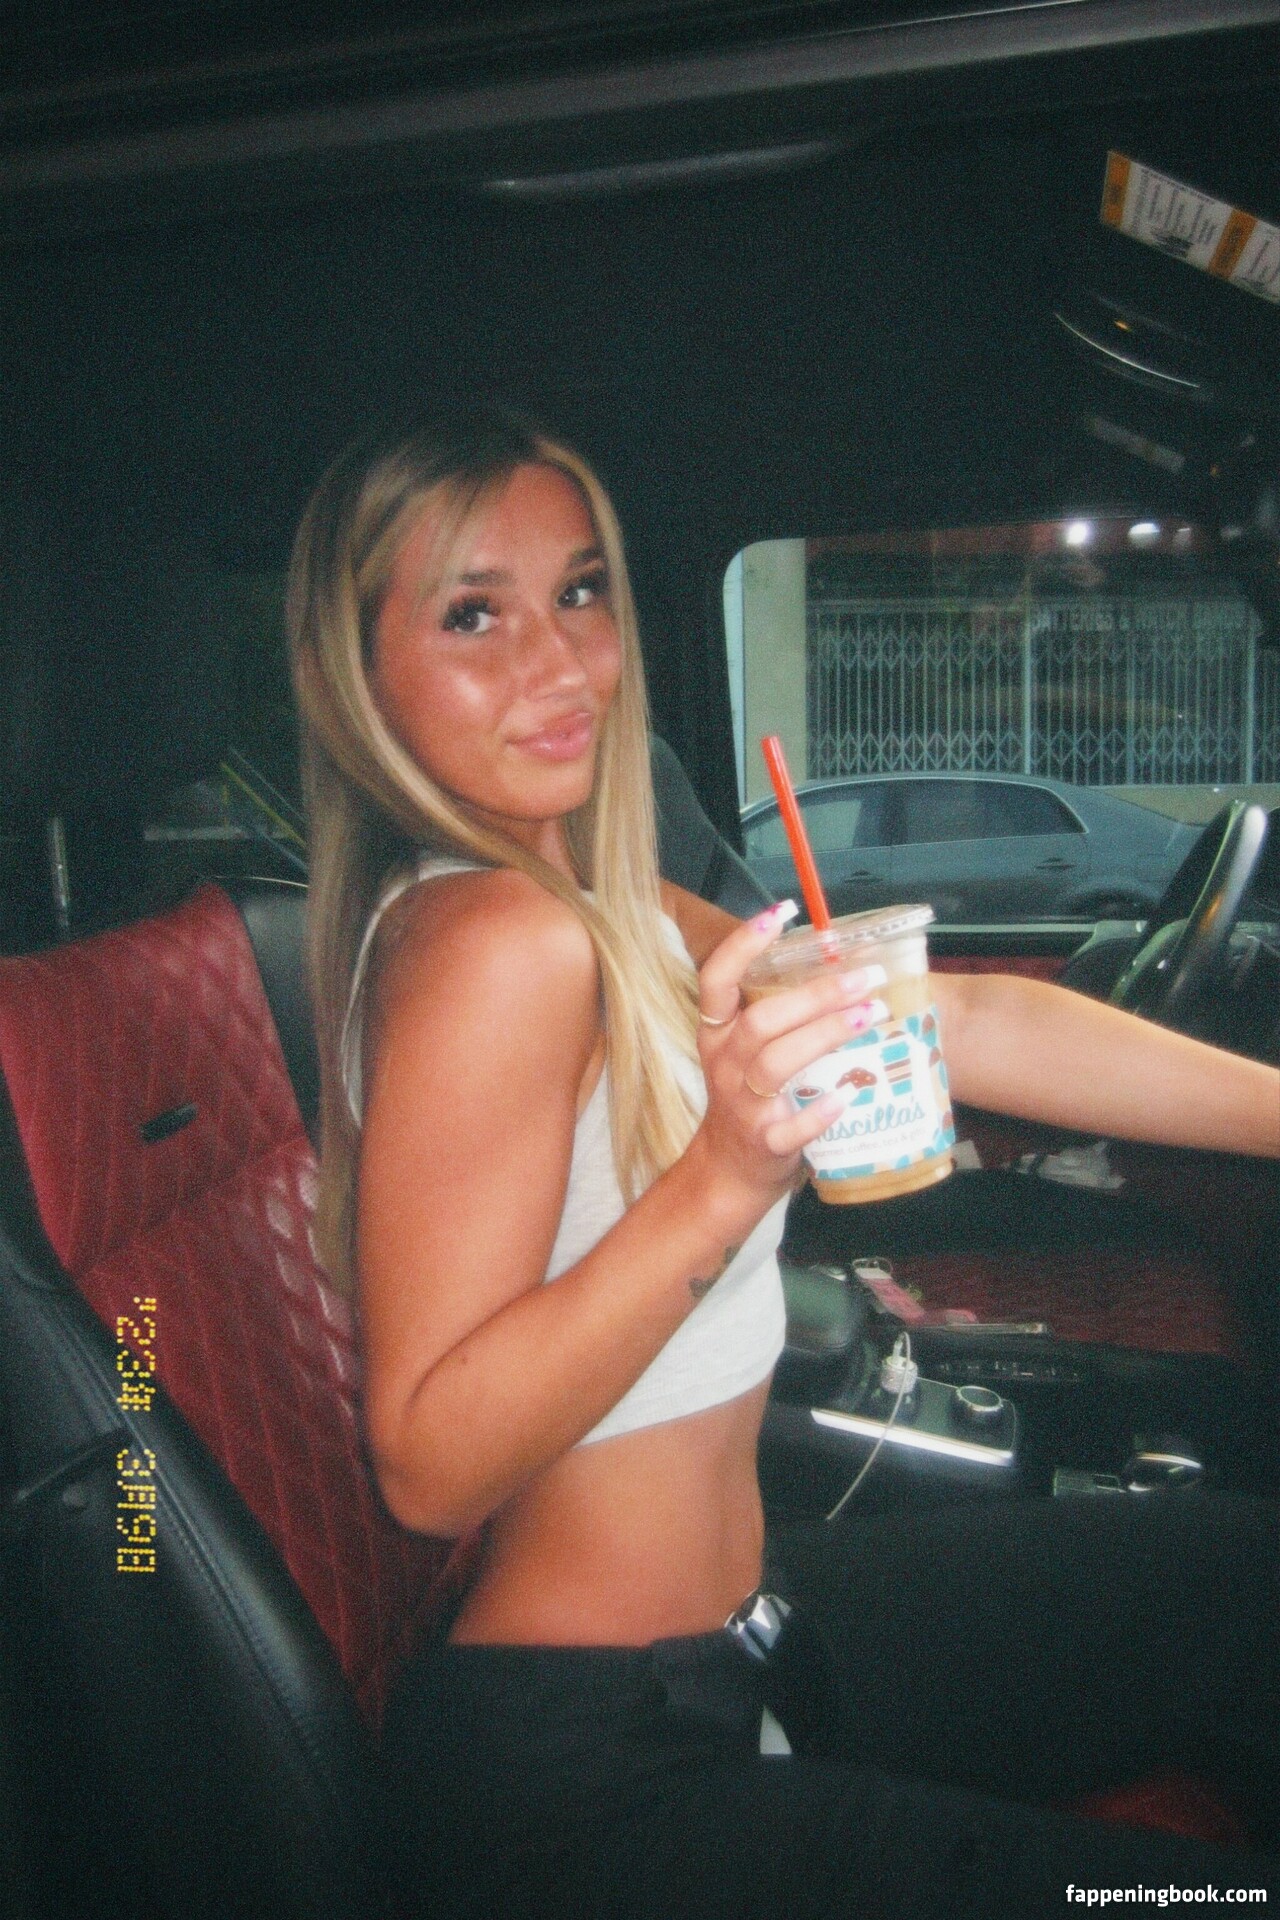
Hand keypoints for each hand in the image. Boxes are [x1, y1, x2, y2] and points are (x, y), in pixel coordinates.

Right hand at [690, 900, 888, 1218]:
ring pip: (776, 1064)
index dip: (744, 944)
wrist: (729, 1172)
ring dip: (825, 1035)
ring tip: (871, 1015)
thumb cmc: (751, 1099)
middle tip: (866, 978)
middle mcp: (725, 1064)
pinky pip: (790, 1126)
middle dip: (815, 995)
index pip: (717, 980)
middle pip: (761, 1021)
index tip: (782, 911)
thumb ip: (779, 1017)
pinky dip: (820, 1111)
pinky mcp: (765, 1143)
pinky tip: (849, 1093)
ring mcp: (742, 1105)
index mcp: (718, 1035)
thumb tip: (842, 968)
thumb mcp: (747, 1052)